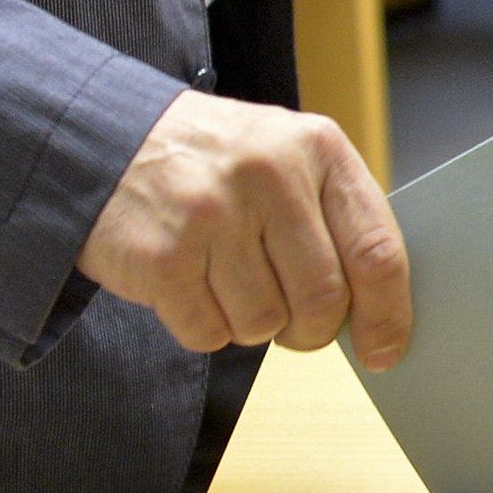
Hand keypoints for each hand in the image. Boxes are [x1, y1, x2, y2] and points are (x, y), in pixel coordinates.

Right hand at [80, 90, 410, 365]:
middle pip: (323, 300)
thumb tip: (379, 318)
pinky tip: (190, 282)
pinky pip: (209, 334)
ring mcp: (212, 215)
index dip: (388, 315)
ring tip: (226, 277)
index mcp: (317, 147)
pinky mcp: (162, 258)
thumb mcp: (287, 160)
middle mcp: (268, 175)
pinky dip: (204, 325)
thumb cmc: (215, 165)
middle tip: (291, 319)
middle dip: (311, 329)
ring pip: (265, 325)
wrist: (105, 140)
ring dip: (250, 323)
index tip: (385, 352)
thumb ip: (335, 223)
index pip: (377, 250)